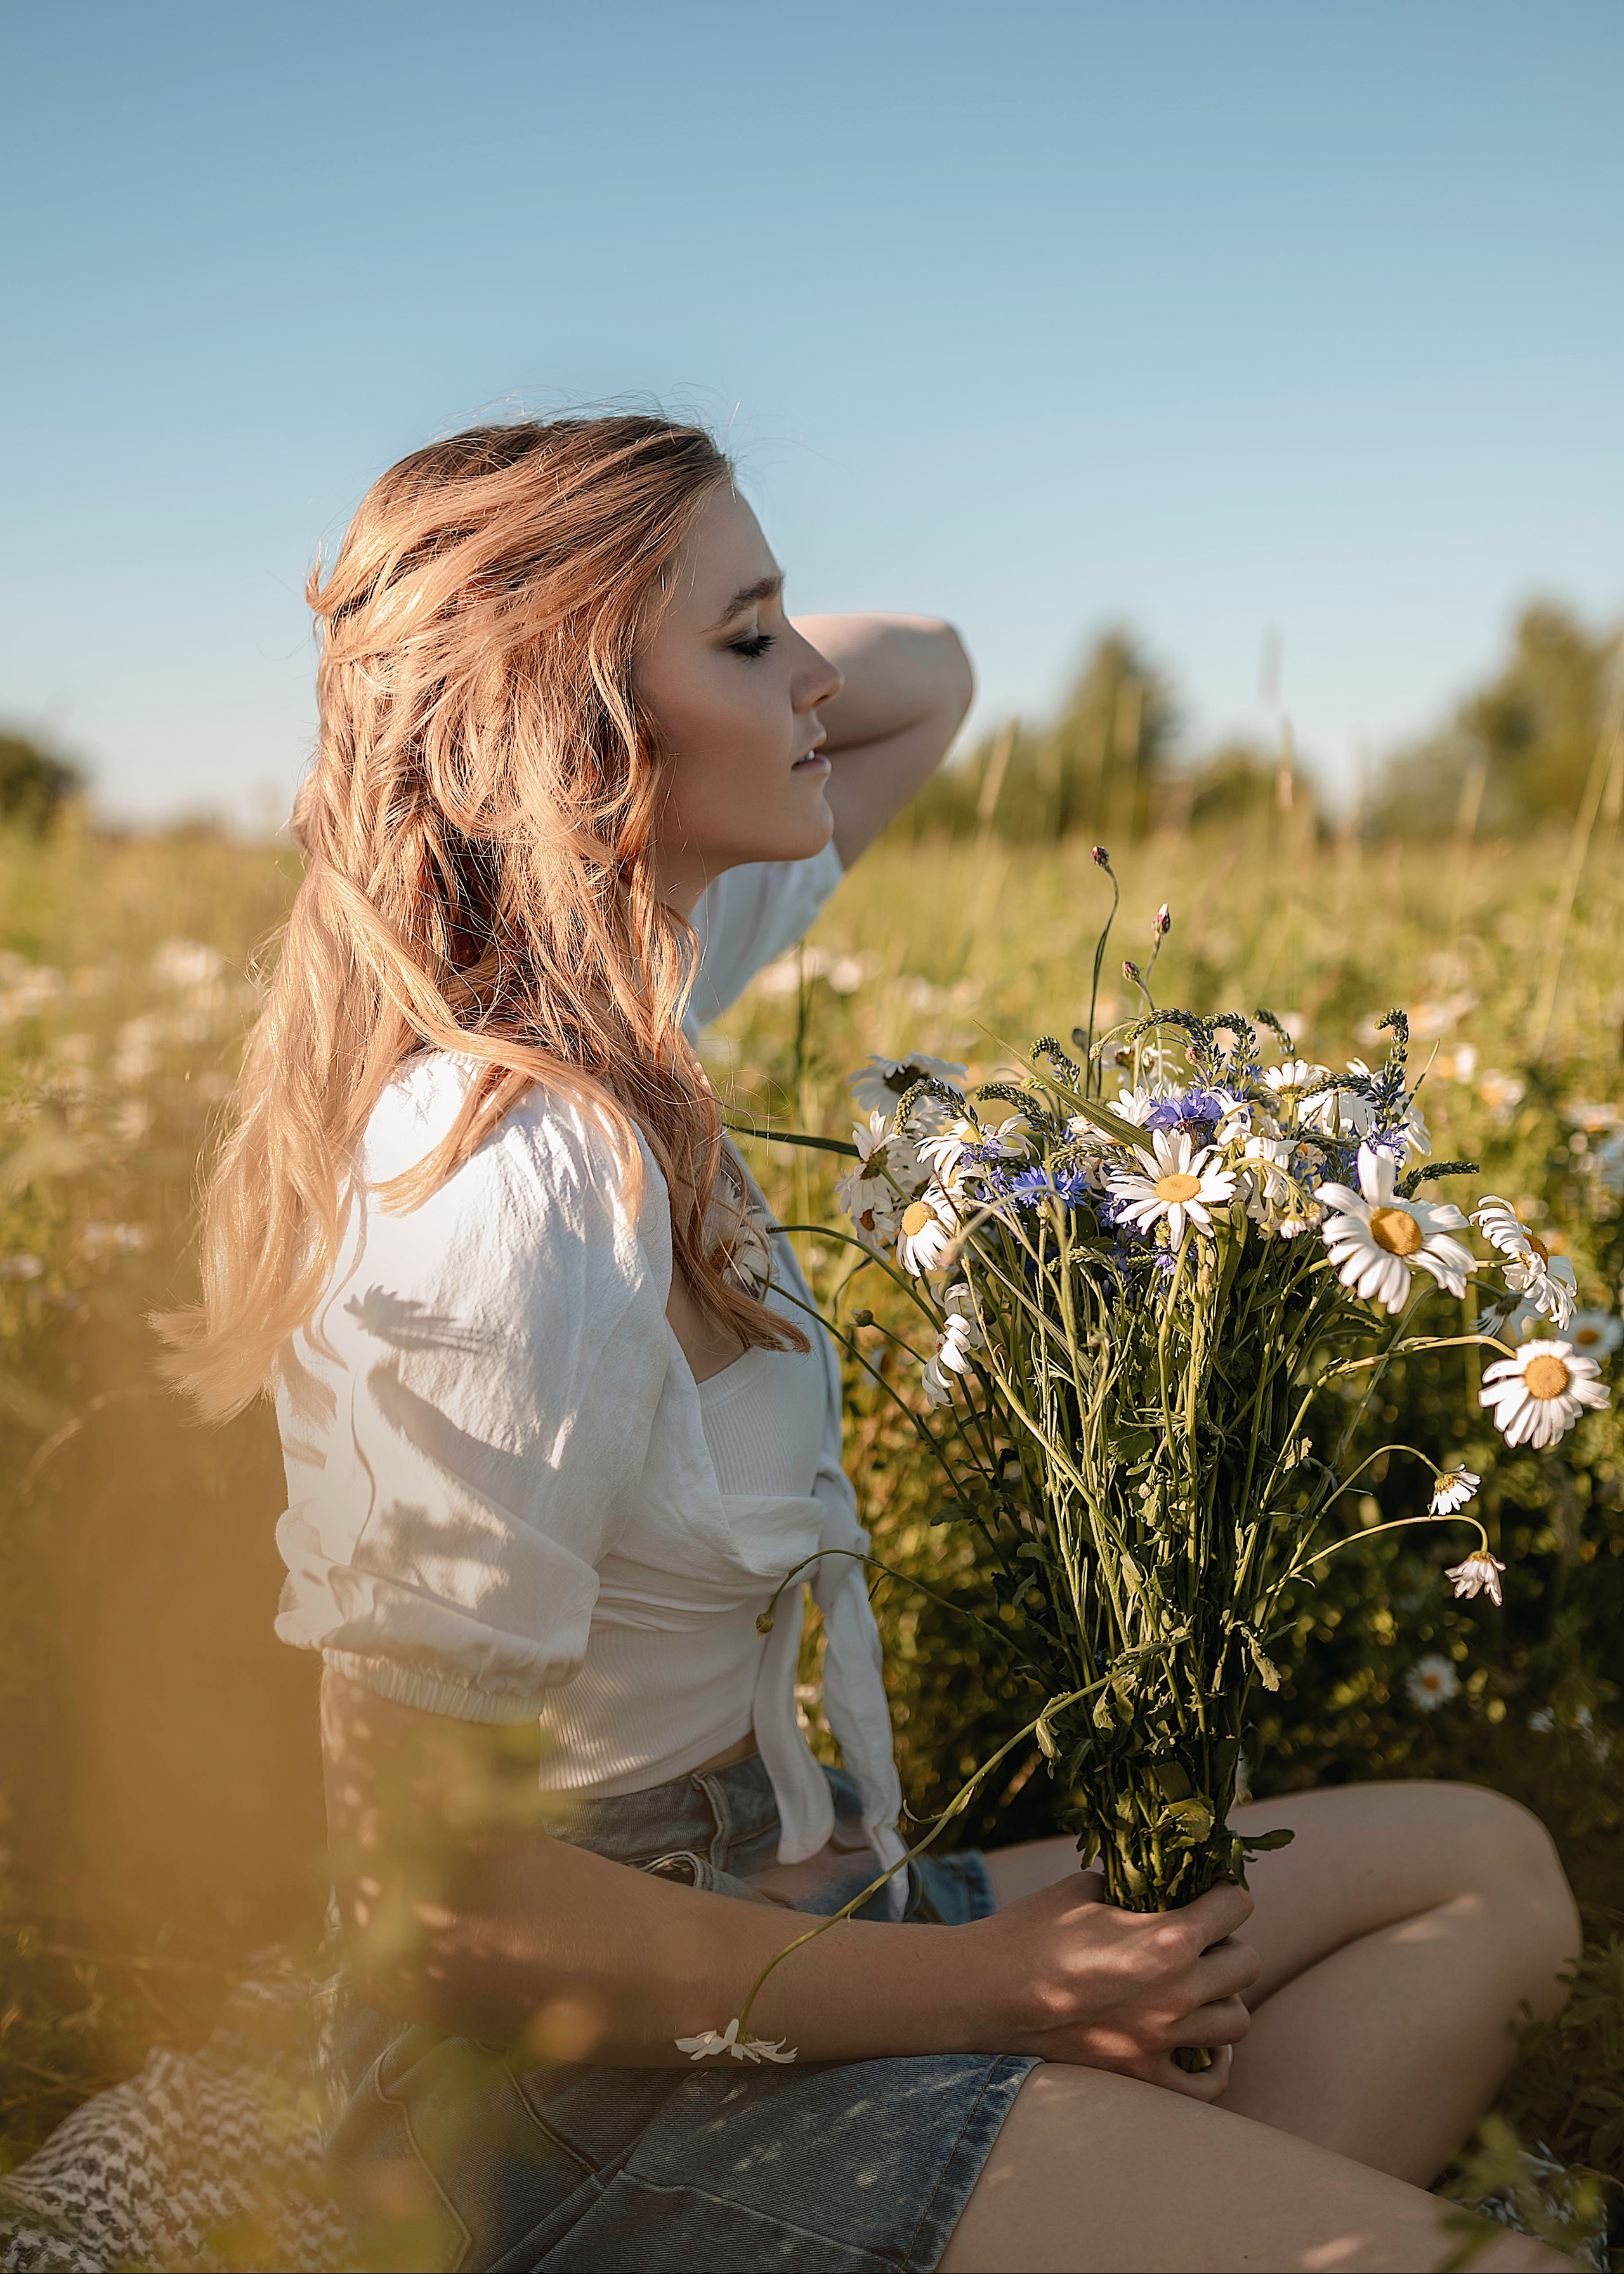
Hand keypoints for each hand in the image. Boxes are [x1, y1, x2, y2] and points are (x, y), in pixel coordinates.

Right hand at [976, 1873, 1259, 2102]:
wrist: (987, 1990)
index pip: (1237, 1907)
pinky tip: (1203, 2043)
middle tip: (1202, 1938)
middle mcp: (1177, 1992)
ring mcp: (1162, 2040)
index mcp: (1168, 1938)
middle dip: (1229, 1943)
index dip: (1226, 1892)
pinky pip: (1208, 2084)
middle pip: (1247, 1964)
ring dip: (1224, 1998)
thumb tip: (1154, 1880)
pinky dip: (1215, 2064)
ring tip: (1201, 1986)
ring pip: (1237, 2022)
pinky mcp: (1142, 2075)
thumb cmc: (1032, 1930)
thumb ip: (1132, 1884)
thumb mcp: (1086, 1887)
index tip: (1213, 1891)